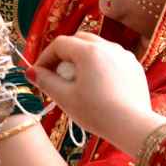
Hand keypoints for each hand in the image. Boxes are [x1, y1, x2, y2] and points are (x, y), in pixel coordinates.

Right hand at [29, 33, 165, 150]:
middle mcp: (108, 47)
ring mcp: (124, 55)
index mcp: (89, 51)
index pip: (60, 44)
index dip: (45, 57)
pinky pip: (111, 58)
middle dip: (64, 54)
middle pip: (79, 40)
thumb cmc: (97, 113)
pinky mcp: (134, 66)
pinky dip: (100, 65)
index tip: (39, 74)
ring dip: (82, 58)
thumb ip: (46, 81)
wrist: (133, 126)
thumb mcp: (65, 98)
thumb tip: (32, 72)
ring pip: (97, 47)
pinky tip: (97, 84)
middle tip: (56, 74)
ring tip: (76, 80)